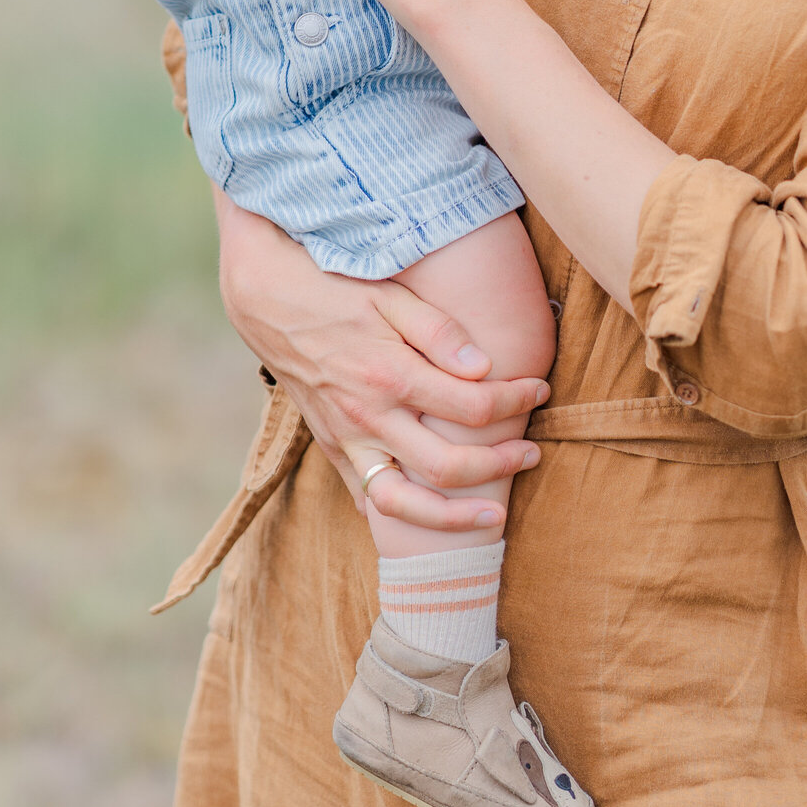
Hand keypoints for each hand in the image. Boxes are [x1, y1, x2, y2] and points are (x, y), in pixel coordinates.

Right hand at [213, 191, 543, 532]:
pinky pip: (365, 496)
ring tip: (491, 517)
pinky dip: (398, 514)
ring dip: (452, 518)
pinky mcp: (330, 446)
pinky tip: (428, 517)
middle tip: (532, 453)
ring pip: (402, 504)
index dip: (516, 401)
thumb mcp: (391, 294)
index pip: (473, 405)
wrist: (267, 299)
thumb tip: (485, 368)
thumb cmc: (336, 288)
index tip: (538, 390)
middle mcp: (368, 416)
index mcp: (391, 373)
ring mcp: (346, 438)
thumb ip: (439, 332)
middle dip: (500, 465)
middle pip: (447, 466)